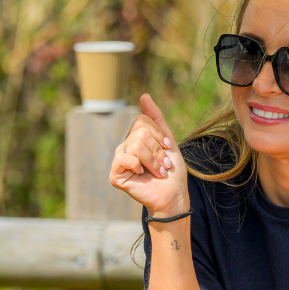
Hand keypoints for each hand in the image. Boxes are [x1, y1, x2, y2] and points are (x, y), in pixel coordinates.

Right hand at [109, 94, 189, 218]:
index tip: (168, 148)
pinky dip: (138, 166)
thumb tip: (144, 95)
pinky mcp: (115, 174)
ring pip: (135, 145)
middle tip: (163, 165)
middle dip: (157, 150)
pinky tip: (142, 175)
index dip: (159, 134)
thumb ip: (156, 118)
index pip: (142, 120)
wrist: (173, 194)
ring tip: (158, 172)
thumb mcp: (167, 140)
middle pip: (140, 133)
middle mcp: (125, 146)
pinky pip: (124, 158)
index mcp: (136, 137)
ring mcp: (119, 160)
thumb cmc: (172, 170)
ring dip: (153, 161)